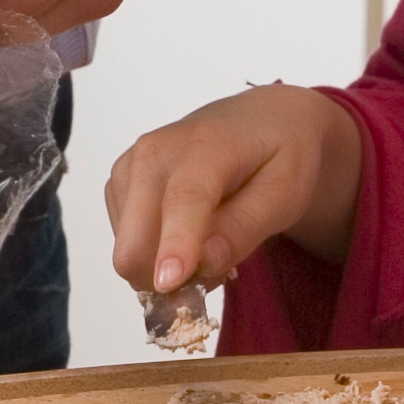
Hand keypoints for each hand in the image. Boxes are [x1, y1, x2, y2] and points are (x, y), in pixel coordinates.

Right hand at [105, 85, 359, 306]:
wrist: (259, 120)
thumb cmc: (278, 155)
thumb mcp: (285, 192)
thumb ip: (246, 226)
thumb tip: (205, 261)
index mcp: (203, 146)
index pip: (183, 200)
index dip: (175, 245)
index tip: (169, 283)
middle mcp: (153, 153)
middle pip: (135, 241)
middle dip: (170, 278)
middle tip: (219, 273)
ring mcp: (129, 168)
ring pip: (128, 251)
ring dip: (165, 266)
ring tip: (209, 243)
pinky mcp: (118, 184)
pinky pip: (126, 243)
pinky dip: (155, 253)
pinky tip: (187, 234)